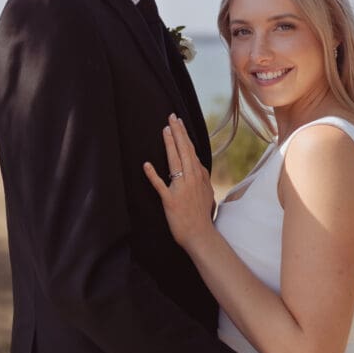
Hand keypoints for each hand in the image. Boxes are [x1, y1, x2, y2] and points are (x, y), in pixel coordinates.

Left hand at [144, 114, 214, 247]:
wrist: (200, 235)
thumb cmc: (202, 216)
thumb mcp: (207, 193)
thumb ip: (202, 178)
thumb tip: (198, 166)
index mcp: (199, 176)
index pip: (191, 151)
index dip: (184, 136)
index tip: (179, 123)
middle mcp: (192, 179)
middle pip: (184, 151)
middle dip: (178, 133)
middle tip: (171, 117)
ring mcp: (181, 189)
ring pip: (175, 162)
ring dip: (170, 145)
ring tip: (165, 130)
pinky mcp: (170, 200)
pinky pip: (160, 185)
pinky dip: (153, 175)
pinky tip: (146, 164)